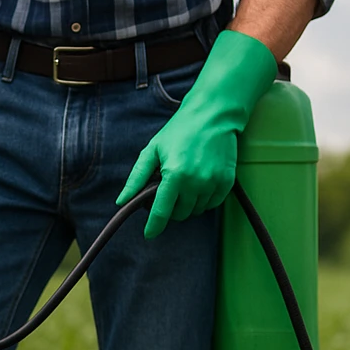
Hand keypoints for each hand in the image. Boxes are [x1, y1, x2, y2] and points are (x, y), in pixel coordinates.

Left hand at [117, 30, 277, 239]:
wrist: (214, 114)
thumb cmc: (179, 131)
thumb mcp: (152, 151)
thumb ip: (136, 178)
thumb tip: (121, 201)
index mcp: (174, 175)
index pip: (161, 212)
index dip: (154, 226)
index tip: (149, 234)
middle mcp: (195, 182)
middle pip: (179, 214)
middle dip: (170, 209)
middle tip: (167, 192)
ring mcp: (213, 182)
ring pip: (195, 211)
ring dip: (186, 205)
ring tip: (183, 185)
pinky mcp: (227, 181)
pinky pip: (211, 204)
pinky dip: (202, 201)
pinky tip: (197, 186)